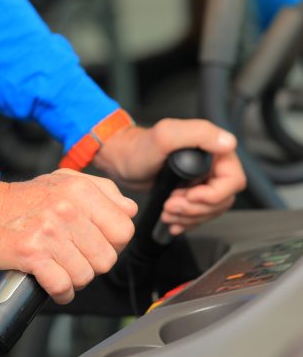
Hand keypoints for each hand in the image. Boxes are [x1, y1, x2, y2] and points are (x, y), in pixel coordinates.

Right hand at [0, 169, 137, 303]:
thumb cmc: (22, 200)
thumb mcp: (64, 182)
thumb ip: (103, 191)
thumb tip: (129, 210)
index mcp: (80, 191)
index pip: (124, 228)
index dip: (113, 243)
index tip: (97, 244)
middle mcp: (68, 209)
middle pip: (107, 257)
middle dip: (93, 264)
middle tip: (76, 258)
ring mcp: (49, 231)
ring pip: (86, 275)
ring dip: (74, 279)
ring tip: (61, 268)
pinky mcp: (32, 253)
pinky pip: (62, 286)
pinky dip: (60, 292)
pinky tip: (52, 283)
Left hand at [92, 118, 246, 234]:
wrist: (124, 162)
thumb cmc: (139, 148)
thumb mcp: (167, 135)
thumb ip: (199, 134)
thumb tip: (228, 142)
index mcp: (214, 150)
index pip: (233, 181)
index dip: (212, 195)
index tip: (189, 195)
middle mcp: (213, 166)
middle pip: (223, 200)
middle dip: (196, 208)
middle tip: (171, 204)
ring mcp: (203, 182)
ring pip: (211, 211)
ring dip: (189, 217)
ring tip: (167, 212)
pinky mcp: (192, 194)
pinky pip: (200, 215)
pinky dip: (186, 222)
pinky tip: (172, 220)